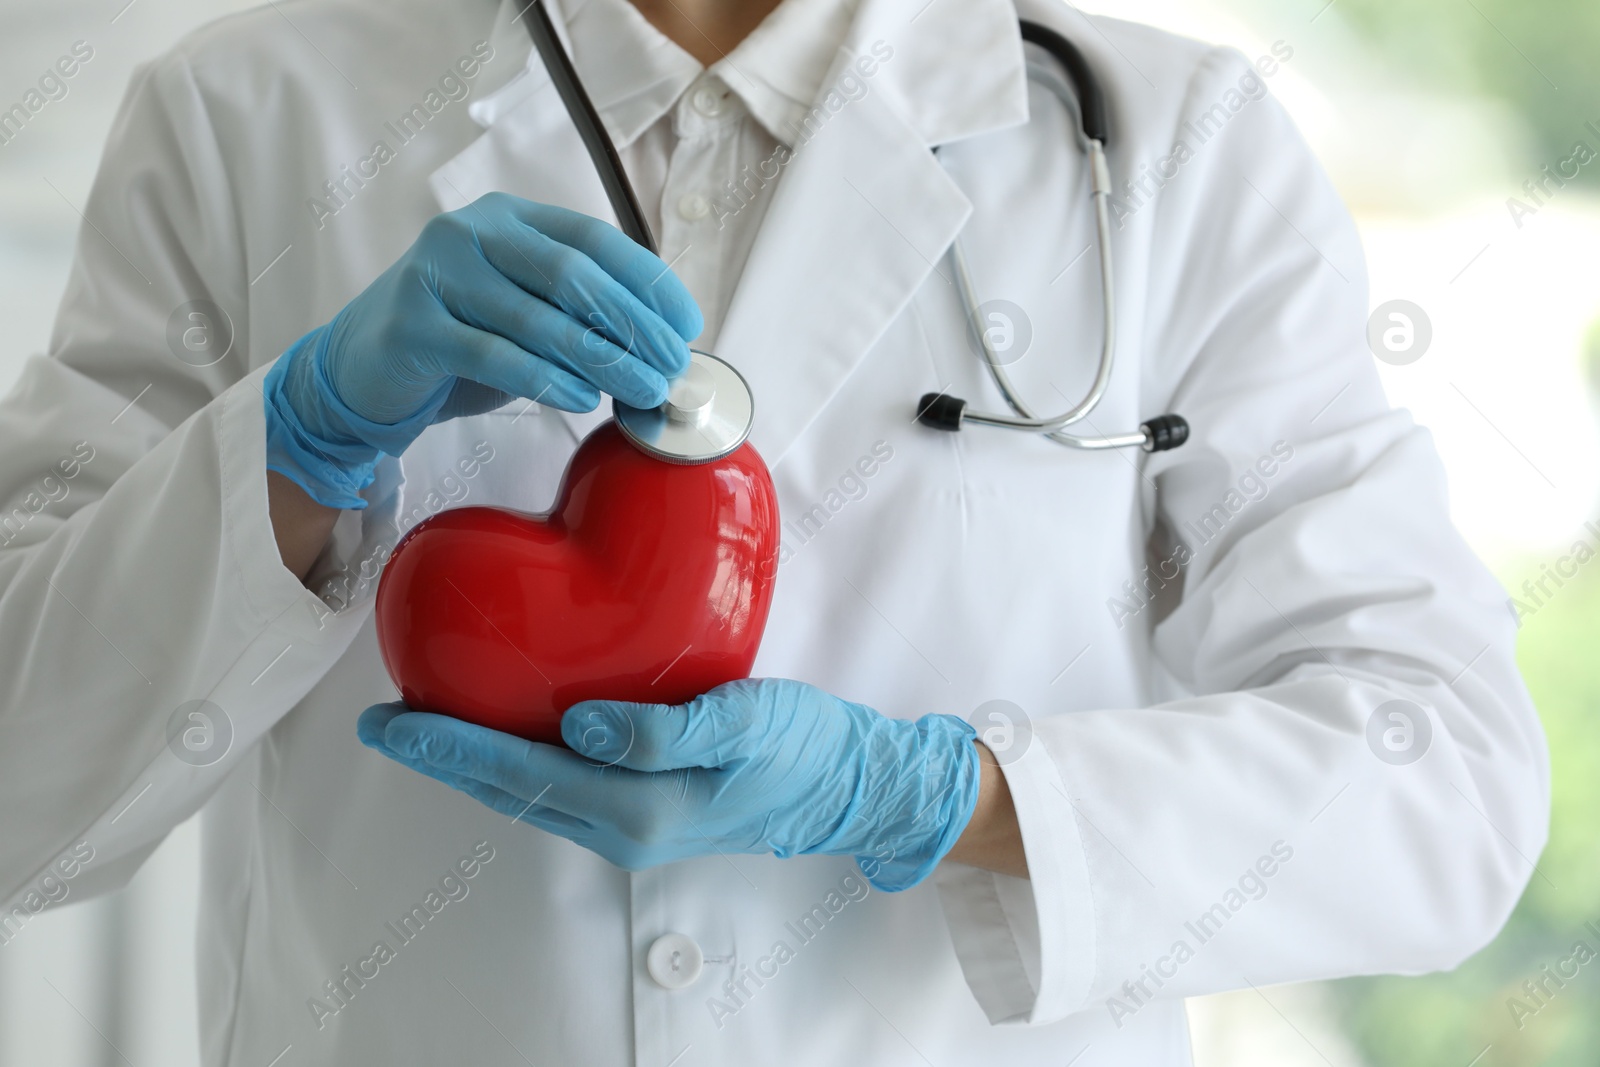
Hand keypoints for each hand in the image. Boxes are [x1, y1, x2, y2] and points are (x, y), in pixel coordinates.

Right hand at [264, 193, 702, 507]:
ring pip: (539, 318)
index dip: (648, 281)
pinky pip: (494, 354)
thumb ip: (576, 313)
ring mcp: (437, 275)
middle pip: (573, 274)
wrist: (360, 368)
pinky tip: (582, 399)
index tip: (688, 324)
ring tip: (643, 389)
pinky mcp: (414, 327)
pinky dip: (545, 379)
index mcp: (508, 218)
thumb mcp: (523, 312)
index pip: (594, 239)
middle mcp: (471, 233)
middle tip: (672, 365)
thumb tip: (658, 345)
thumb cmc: (457, 340)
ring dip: (602, 359)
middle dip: (634, 323)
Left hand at [357, 679, 981, 890]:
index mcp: (637, 809)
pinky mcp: (644, 809)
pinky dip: (517, 760)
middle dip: (443, 756)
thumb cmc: (803, 747)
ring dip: (474, 761)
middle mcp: (622, 829)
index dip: (451, 745)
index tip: (394, 719)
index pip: (520, 772)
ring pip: (529, 792)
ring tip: (429, 721)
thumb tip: (581, 726)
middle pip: (509, 790)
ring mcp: (632, 826)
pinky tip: (508, 730)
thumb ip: (664, 730)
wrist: (849, 787)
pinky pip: (559, 786)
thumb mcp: (744, 724)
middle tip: (385, 720)